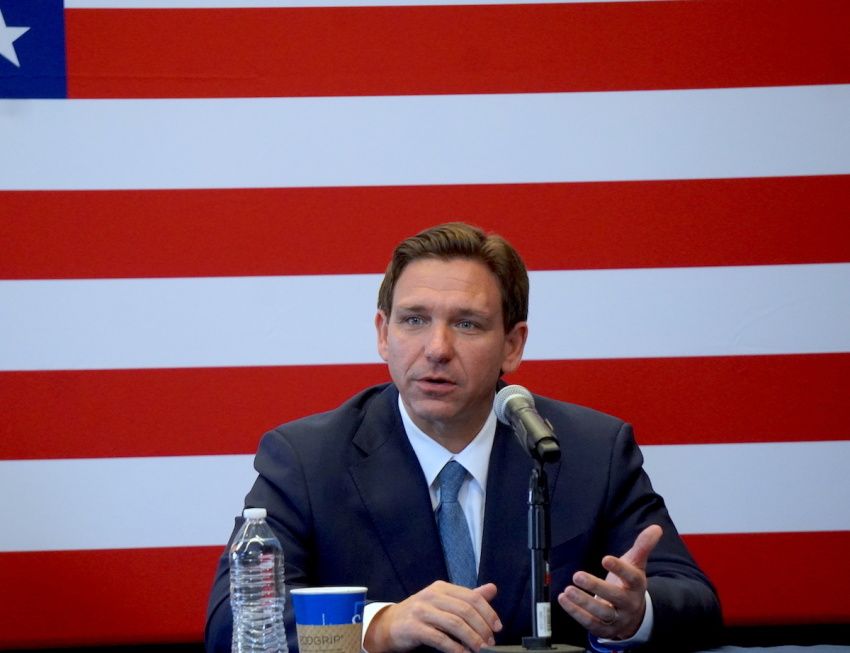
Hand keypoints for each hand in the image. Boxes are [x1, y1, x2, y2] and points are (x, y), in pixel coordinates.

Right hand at [364, 581, 501, 652]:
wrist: (389, 624)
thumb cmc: (420, 614)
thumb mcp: (443, 602)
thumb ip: (467, 597)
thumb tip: (492, 589)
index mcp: (442, 588)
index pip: (471, 597)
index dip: (488, 612)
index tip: (497, 627)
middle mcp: (432, 596)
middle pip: (465, 610)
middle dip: (482, 628)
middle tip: (490, 642)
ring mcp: (421, 611)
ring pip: (454, 624)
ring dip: (471, 639)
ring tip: (480, 649)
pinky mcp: (413, 627)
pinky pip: (439, 638)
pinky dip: (454, 648)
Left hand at [557, 525, 662, 640]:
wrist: (634, 615)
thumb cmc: (629, 584)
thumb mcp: (636, 564)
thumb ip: (642, 546)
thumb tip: (655, 528)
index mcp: (637, 586)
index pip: (632, 578)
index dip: (619, 568)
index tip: (605, 558)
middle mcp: (628, 604)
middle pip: (615, 597)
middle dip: (596, 587)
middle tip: (577, 575)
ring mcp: (617, 618)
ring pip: (602, 613)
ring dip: (583, 603)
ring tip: (568, 590)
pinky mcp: (605, 629)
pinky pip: (591, 624)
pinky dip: (576, 613)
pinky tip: (564, 600)